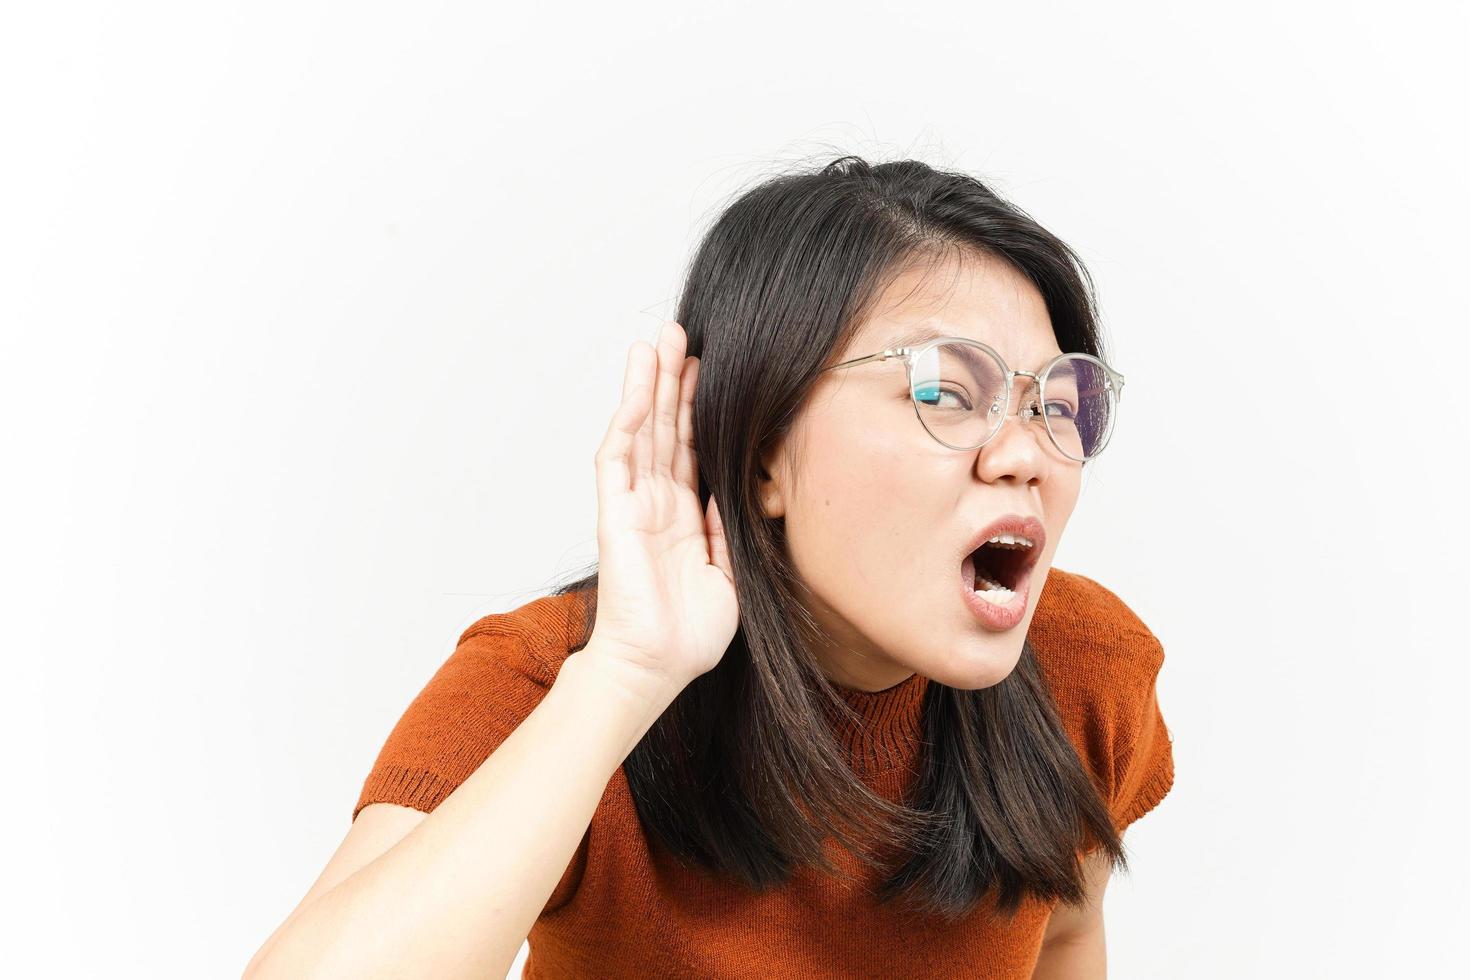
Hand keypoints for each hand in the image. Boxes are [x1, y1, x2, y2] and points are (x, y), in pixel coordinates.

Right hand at [586, 320, 739, 692]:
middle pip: (665, 427)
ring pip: (640, 431)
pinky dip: (628, 420)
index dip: (698, 407)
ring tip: (657, 340)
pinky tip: (639, 388)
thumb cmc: (690, 635)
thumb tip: (740, 490)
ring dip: (647, 385)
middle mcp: (656, 502)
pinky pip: (618, 457)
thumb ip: (730, 530)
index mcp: (684, 516)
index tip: (710, 366)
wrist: (658, 667)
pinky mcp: (615, 512)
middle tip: (680, 332)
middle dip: (672, 379)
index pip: (691, 448)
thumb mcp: (729, 573)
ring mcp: (633, 504)